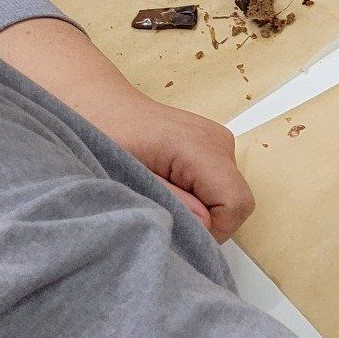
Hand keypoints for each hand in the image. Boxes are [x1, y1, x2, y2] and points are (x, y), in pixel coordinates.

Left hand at [90, 92, 256, 240]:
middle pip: (235, 202)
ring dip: (201, 208)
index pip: (235, 203)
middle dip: (205, 221)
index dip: (214, 230)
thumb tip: (205, 224)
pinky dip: (200, 197)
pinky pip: (220, 185)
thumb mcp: (124, 175)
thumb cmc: (104, 134)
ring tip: (162, 195)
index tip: (179, 231)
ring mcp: (219, 142)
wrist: (103, 106)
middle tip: (162, 211)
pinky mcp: (215, 146)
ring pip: (229, 196)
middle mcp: (218, 142)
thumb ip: (168, 200)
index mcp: (198, 146)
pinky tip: (170, 187)